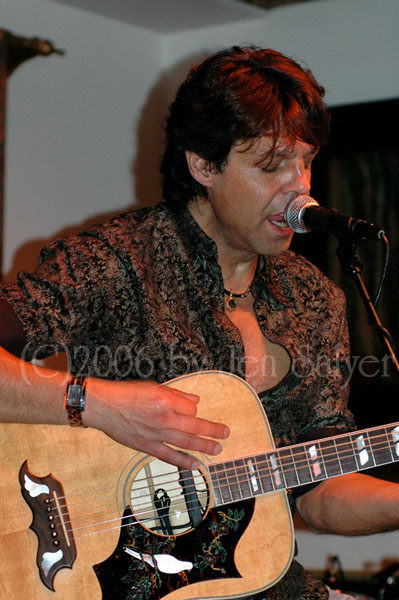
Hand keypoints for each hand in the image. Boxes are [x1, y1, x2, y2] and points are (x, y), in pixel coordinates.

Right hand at [84, 378, 229, 468]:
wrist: (103, 406)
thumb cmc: (126, 394)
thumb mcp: (154, 387)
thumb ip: (176, 395)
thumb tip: (195, 400)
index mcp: (166, 400)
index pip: (192, 408)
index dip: (193, 409)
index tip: (191, 409)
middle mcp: (164, 418)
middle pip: (195, 426)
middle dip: (213, 430)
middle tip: (225, 433)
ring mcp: (156, 434)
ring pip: (187, 442)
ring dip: (205, 447)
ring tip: (217, 449)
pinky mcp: (147, 446)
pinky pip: (169, 456)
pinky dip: (184, 462)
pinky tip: (196, 465)